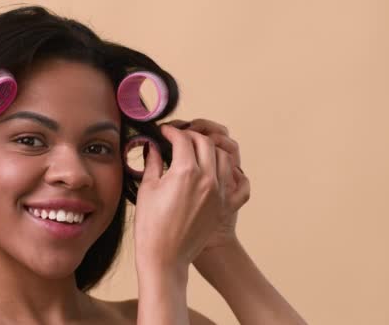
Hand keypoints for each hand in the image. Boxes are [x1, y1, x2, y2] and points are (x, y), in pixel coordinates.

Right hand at [161, 119, 250, 252]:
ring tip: (198, 152)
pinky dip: (236, 174)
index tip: (164, 132)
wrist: (165, 257)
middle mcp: (207, 179)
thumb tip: (151, 146)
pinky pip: (241, 184)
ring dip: (211, 150)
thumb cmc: (151, 226)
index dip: (171, 131)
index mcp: (186, 171)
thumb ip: (152, 162)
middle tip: (179, 138)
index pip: (183, 139)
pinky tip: (224, 172)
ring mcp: (220, 193)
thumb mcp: (147, 189)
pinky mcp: (226, 207)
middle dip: (191, 136)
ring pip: (224, 157)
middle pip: (205, 143)